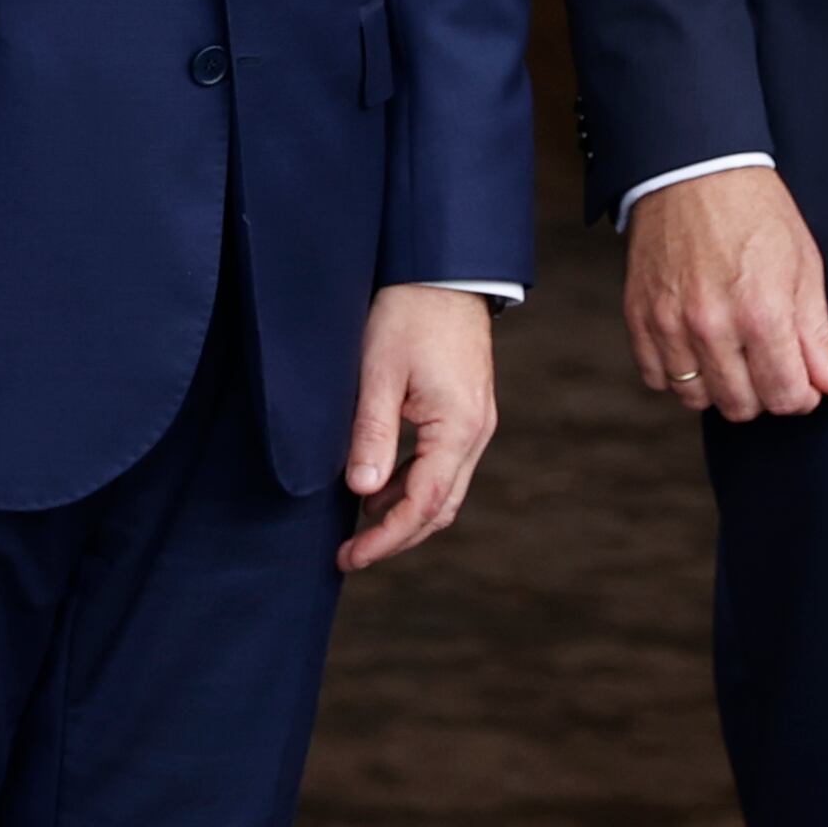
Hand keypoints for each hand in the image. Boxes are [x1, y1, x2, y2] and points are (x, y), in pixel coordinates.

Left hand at [339, 286, 498, 573]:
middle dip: (396, 535)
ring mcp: (476, 423)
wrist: (440, 269)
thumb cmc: (407, 313)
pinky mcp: (466, 412)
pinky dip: (411, 484)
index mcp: (459, 427)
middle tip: (350, 552)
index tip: (351, 556)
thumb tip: (362, 491)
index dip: (386, 538)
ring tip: (356, 522)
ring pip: (443, 490)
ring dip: (403, 511)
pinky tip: (376, 485)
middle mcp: (476, 432)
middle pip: (441, 508)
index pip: (424, 505)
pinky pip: (442, 465)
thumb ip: (371, 434)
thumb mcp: (378, 373)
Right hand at [625, 167, 827, 419]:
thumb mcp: (803, 265)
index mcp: (761, 311)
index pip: (786, 396)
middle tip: (769, 365)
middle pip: (741, 405)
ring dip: (719, 388)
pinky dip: (677, 374)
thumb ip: (816, 332)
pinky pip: (656, 378)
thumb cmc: (755, 211)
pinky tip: (696, 350)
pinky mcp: (638, 316)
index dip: (803, 396)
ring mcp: (668, 322)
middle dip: (764, 394)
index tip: (804, 381)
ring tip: (732, 356)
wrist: (692, 169)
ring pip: (695, 399)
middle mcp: (711, 324)